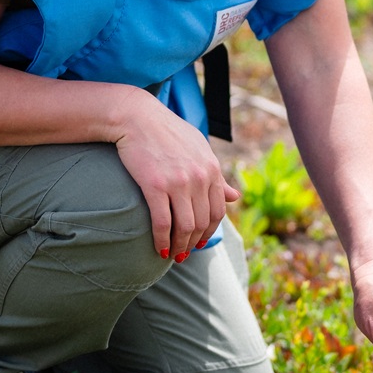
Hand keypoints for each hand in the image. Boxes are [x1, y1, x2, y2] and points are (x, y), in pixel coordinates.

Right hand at [111, 89, 240, 259]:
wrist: (136, 117)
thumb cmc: (167, 132)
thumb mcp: (199, 149)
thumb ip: (217, 175)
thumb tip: (235, 197)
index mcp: (212, 169)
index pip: (218, 211)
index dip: (209, 232)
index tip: (199, 242)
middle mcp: (199, 177)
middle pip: (202, 223)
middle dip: (193, 243)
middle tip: (184, 254)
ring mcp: (178, 182)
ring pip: (185, 227)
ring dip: (179, 247)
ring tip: (172, 255)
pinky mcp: (155, 186)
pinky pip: (162, 223)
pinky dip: (162, 241)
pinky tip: (159, 249)